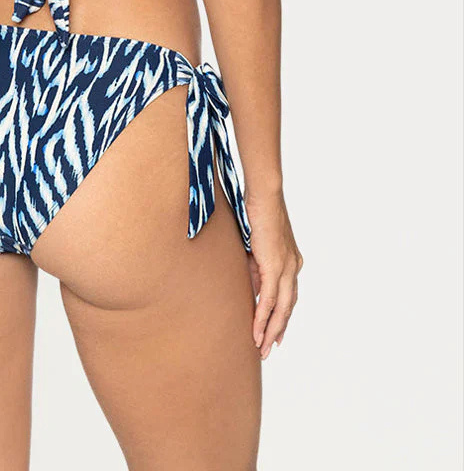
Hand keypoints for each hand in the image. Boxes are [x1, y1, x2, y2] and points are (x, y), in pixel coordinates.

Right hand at [244, 188, 302, 359]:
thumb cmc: (259, 213)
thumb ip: (256, 267)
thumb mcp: (256, 246)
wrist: (264, 196)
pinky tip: (256, 331)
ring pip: (280, 308)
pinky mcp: (275, 267)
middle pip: (287, 307)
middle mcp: (293, 267)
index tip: (274, 334)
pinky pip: (268, 300)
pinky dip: (262, 317)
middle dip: (277, 330)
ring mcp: (286, 268)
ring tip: (260, 347)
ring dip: (270, 330)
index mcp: (291, 261)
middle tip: (267, 349)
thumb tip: (252, 288)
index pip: (287, 296)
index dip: (281, 316)